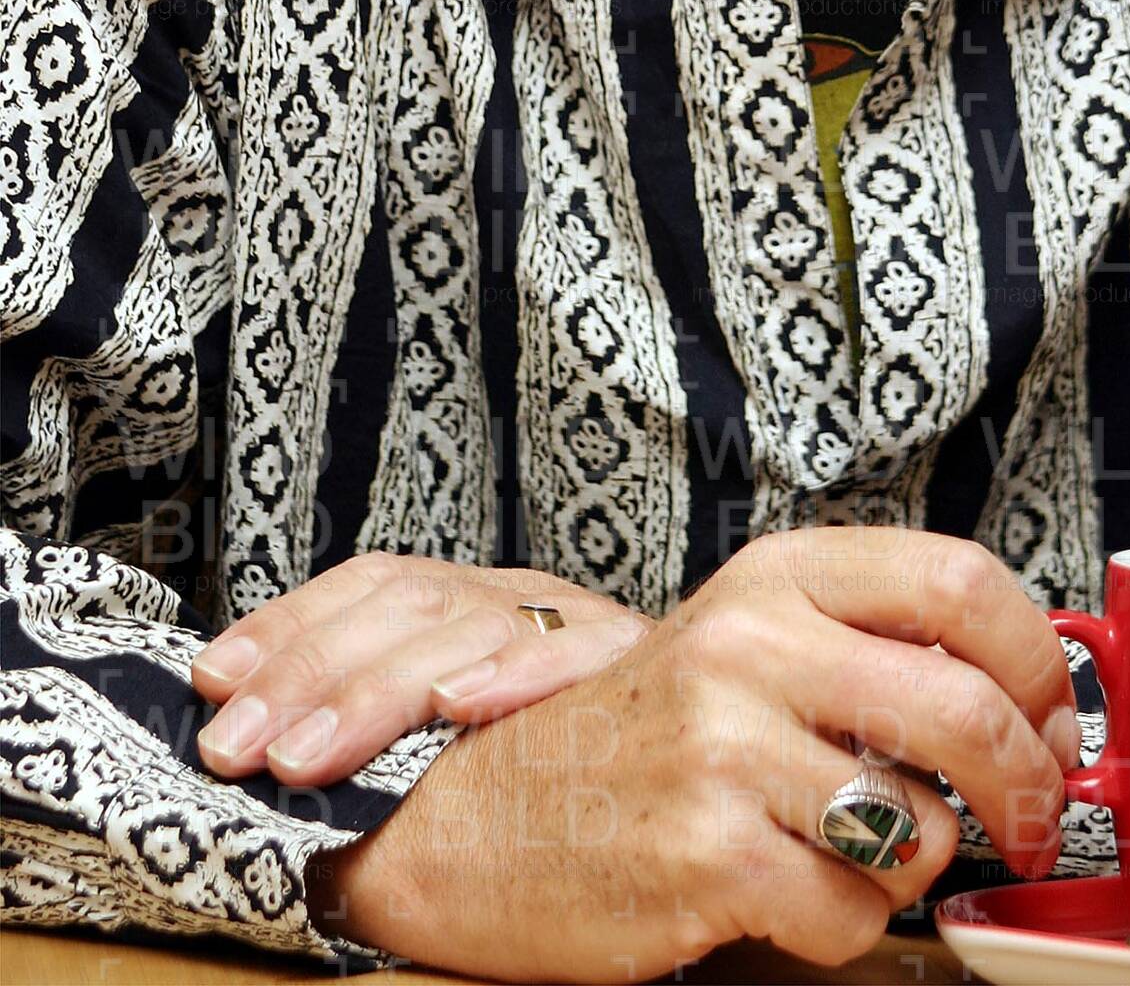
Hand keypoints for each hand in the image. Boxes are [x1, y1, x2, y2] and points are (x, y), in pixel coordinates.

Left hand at [191, 551, 648, 786]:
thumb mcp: (477, 713)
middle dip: (307, 672)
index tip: (210, 678)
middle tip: (238, 745)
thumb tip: (259, 725)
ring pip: (467, 626)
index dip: (287, 623)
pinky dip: (516, 675)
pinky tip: (460, 706)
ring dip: (375, 690)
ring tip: (307, 752)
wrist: (717, 740)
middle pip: (405, 603)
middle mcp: (521, 594)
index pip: (372, 580)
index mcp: (476, 597)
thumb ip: (394, 710)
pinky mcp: (635, 660)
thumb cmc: (572, 751)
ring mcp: (576, 620)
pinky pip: (576, 654)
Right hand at [310, 525, 1081, 981]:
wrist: (478, 818)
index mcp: (775, 576)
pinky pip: (855, 912)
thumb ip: (867, 644)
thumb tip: (1031, 691)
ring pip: (920, 827)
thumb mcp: (748, 642)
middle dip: (1027, 785)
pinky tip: (793, 895)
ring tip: (853, 853)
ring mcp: (724, 750)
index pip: (959, 582)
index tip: (1053, 714)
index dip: (1036, 660)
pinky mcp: (706, 857)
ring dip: (916, 864)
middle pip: (966, 709)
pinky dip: (847, 924)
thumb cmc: (639, 736)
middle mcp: (751, 646)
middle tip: (1027, 818)